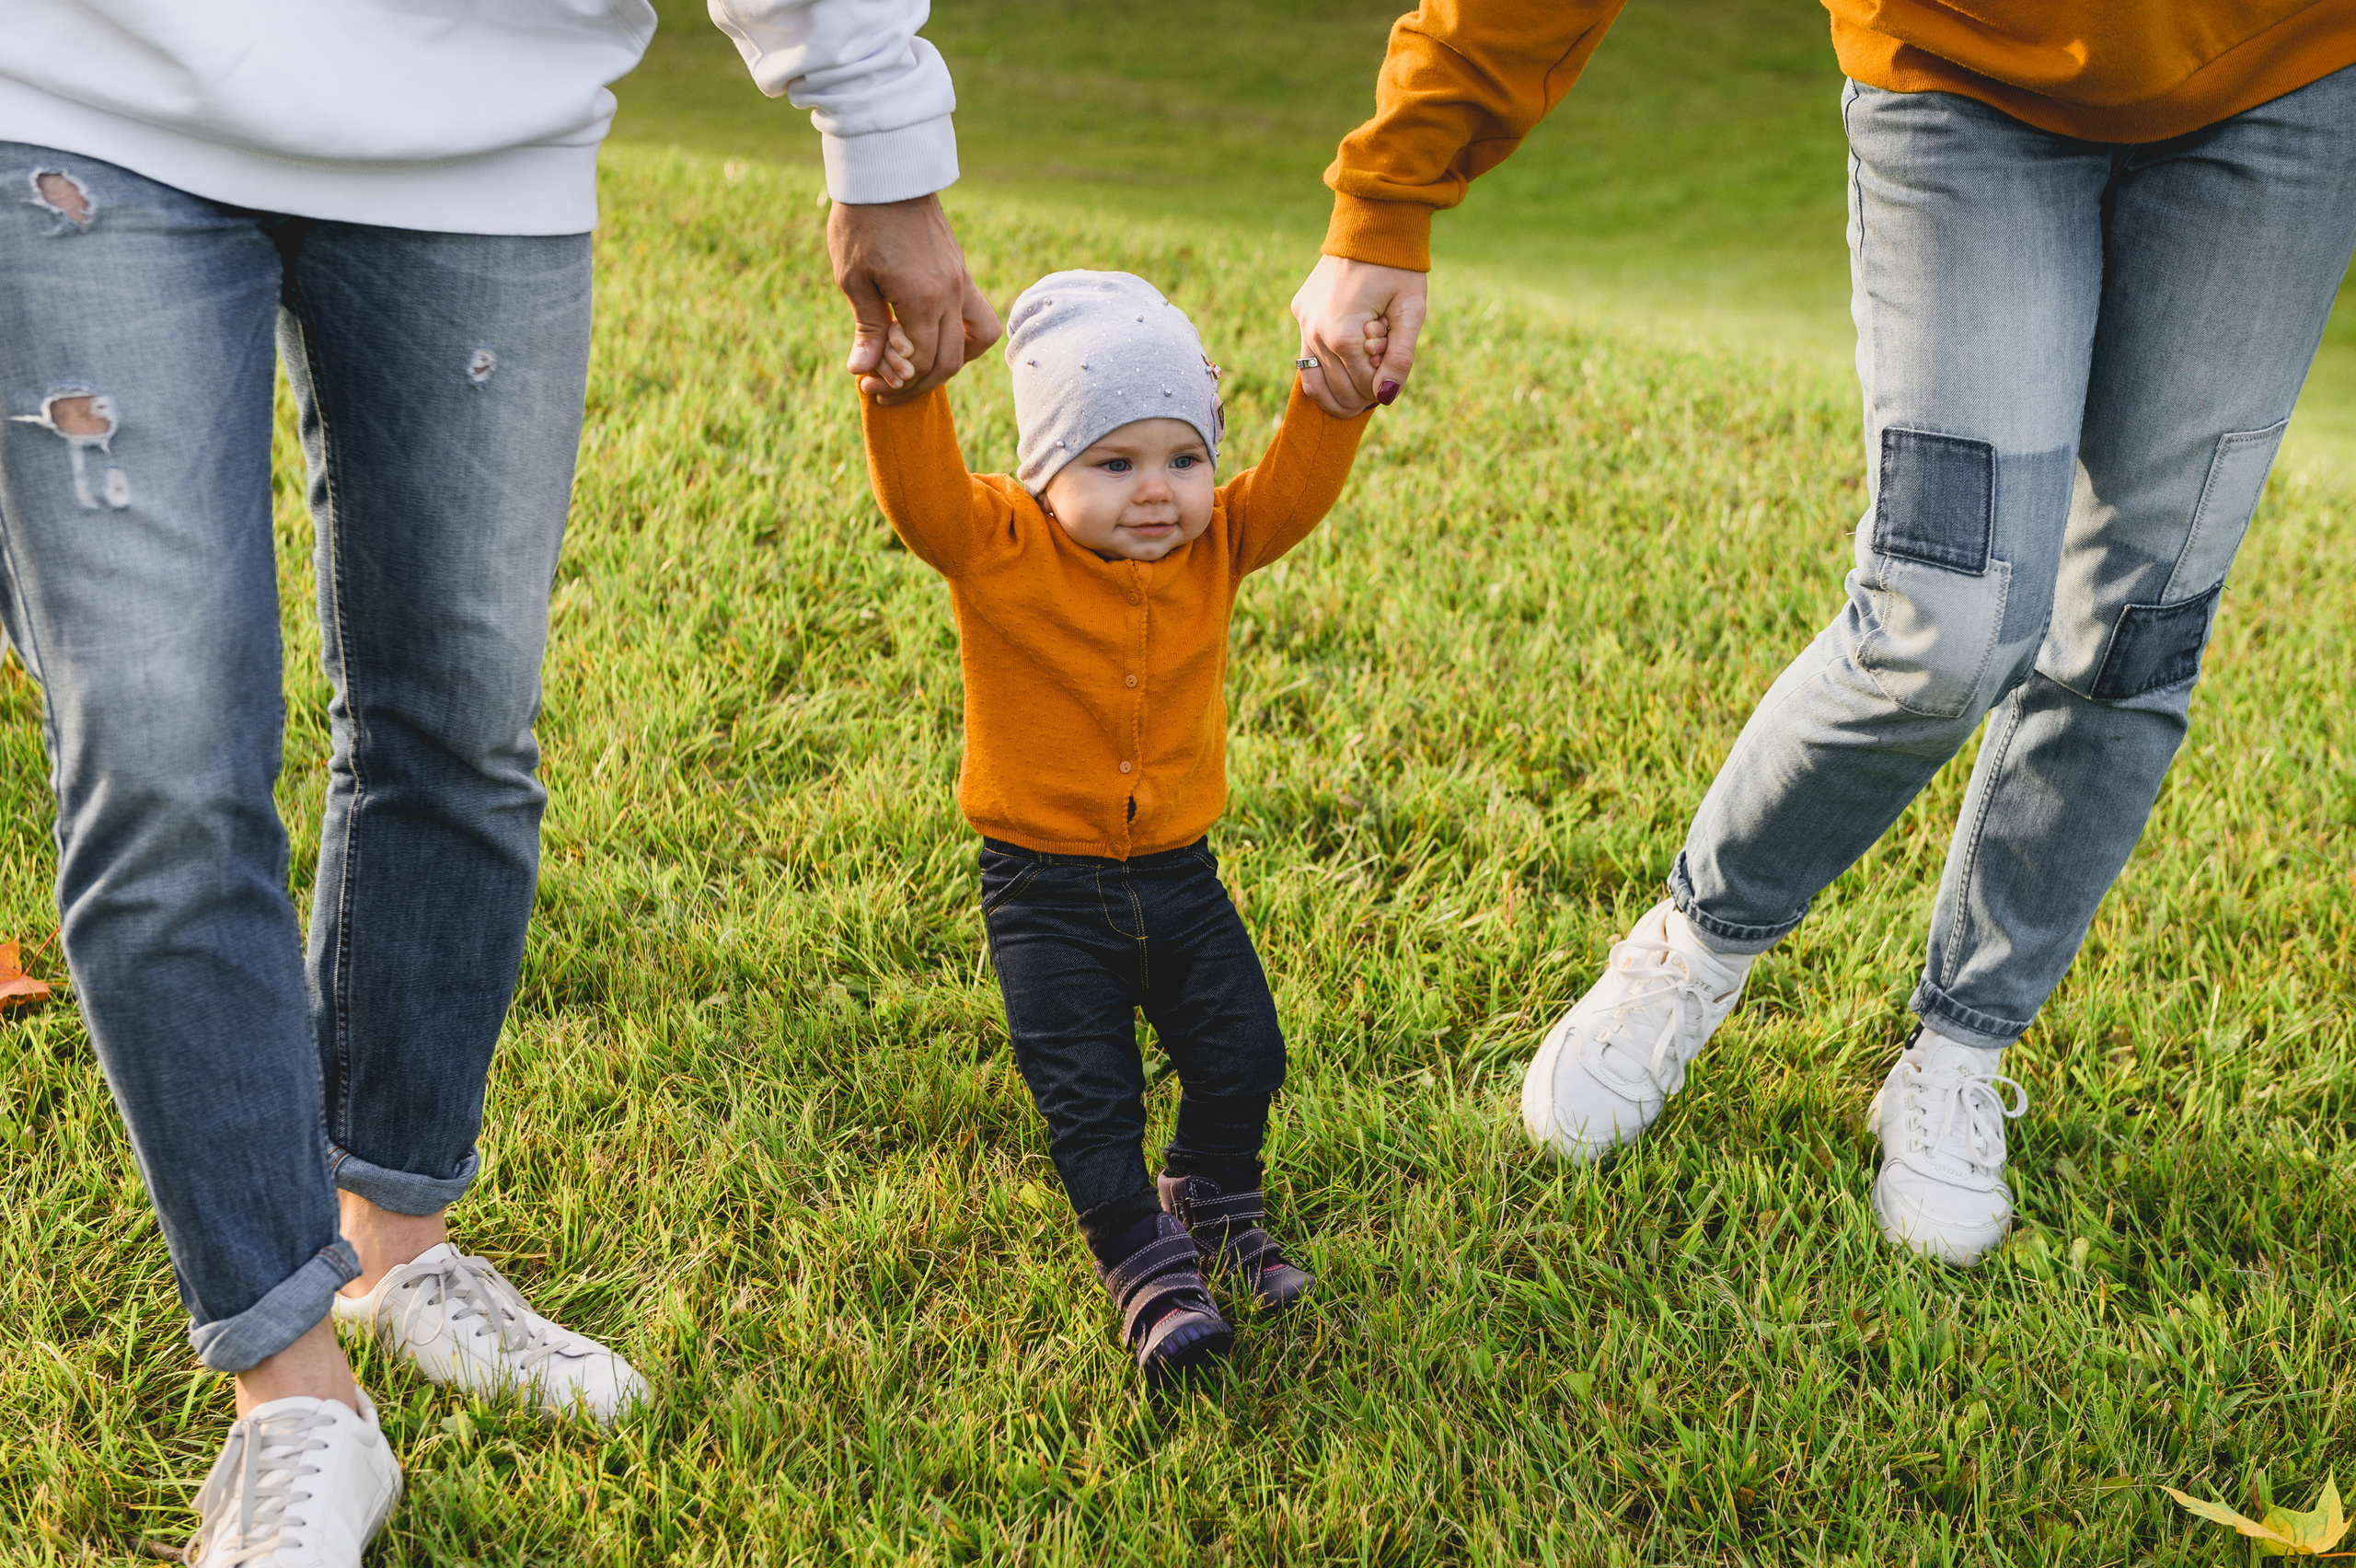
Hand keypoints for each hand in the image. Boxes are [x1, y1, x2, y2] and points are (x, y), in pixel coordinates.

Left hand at [829, 194, 1001, 405]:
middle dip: (917, 385)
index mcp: (922, 298)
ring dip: (949, 365)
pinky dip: (962, 338)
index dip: (895, 383)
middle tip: (885, 390)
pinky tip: (933, 338)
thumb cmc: (861, 221)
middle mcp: (951, 293)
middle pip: (948, 361)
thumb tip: (862, 370)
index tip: (867, 385)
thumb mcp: (853, 278)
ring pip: (975, 342)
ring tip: (918, 369)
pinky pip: (978, 317)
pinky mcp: (962, 271)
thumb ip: (866, 328)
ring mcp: (962, 281)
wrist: (888, 171)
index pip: (920, 362)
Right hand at [1289, 254, 1427, 417]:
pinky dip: (1324, 373)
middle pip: (1339, 390)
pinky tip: (1343, 371)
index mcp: (1343, 335)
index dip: (1384, 384)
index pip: (1364, 387)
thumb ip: (1401, 357)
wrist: (1372, 225)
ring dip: (1337, 396)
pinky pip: (1305, 357)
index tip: (1394, 362)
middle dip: (1363, 392)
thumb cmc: (1398, 267)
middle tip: (1380, 376)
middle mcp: (1316, 333)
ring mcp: (1303, 323)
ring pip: (1314, 382)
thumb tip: (1386, 396)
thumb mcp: (1411, 311)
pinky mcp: (1300, 312)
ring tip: (1359, 397)